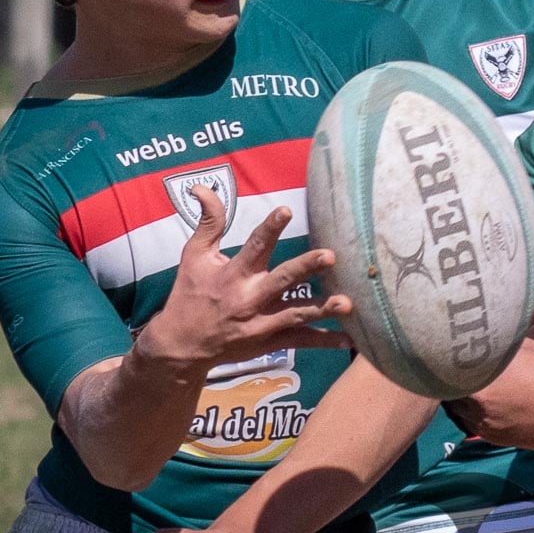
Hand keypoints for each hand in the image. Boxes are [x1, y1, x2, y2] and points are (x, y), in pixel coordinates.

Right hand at [133, 185, 351, 370]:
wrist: (182, 346)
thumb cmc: (190, 294)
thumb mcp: (194, 255)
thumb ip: (208, 222)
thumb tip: (202, 187)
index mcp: (233, 274)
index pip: (254, 247)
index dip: (270, 228)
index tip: (286, 210)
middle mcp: (249, 298)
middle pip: (282, 280)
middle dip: (306, 268)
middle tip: (330, 256)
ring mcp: (261, 323)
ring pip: (296, 314)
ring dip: (322, 309)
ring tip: (347, 303)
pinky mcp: (269, 342)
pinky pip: (300, 341)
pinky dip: (325, 341)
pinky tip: (351, 338)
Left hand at [444, 340, 533, 448]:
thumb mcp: (520, 347)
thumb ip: (492, 342)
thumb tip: (475, 332)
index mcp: (480, 381)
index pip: (442, 374)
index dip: (441, 363)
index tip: (443, 353)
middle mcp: (478, 407)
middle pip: (446, 394)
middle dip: (448, 382)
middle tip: (452, 367)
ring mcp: (486, 426)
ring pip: (458, 413)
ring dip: (459, 400)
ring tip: (469, 384)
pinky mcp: (496, 439)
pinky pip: (473, 425)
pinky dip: (474, 413)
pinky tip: (485, 400)